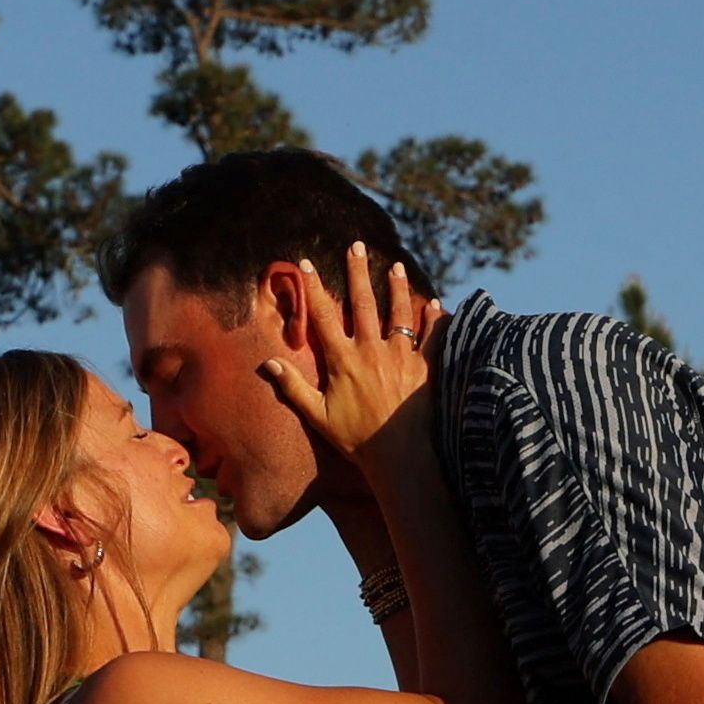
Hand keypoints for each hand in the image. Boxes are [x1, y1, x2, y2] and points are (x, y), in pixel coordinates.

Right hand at [255, 242, 441, 476]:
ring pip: (399, 313)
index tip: (305, 263)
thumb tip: (268, 363)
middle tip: (356, 246)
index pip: (324, 315)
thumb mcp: (318, 415)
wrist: (399, 457)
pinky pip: (431, 338)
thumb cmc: (357, 440)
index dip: (314, 287)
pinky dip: (434, 320)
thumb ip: (293, 387)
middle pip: (363, 303)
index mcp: (343, 360)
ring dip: (396, 287)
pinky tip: (436, 305)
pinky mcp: (424, 368)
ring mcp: (401, 357)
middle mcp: (372, 351)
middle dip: (358, 272)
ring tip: (395, 266)